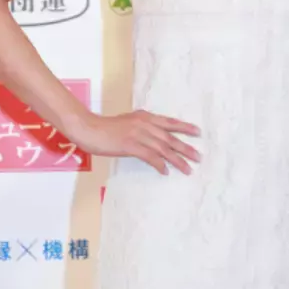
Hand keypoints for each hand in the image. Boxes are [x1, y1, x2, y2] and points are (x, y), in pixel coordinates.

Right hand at [70, 109, 201, 175]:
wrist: (89, 128)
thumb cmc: (106, 127)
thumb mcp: (128, 121)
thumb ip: (142, 126)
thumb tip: (154, 135)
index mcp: (145, 117)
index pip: (169, 122)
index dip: (184, 127)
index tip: (197, 132)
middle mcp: (144, 124)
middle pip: (170, 138)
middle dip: (186, 148)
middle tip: (198, 157)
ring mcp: (138, 134)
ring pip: (163, 149)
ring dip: (177, 160)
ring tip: (187, 169)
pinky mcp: (130, 145)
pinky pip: (150, 156)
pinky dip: (159, 164)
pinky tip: (165, 171)